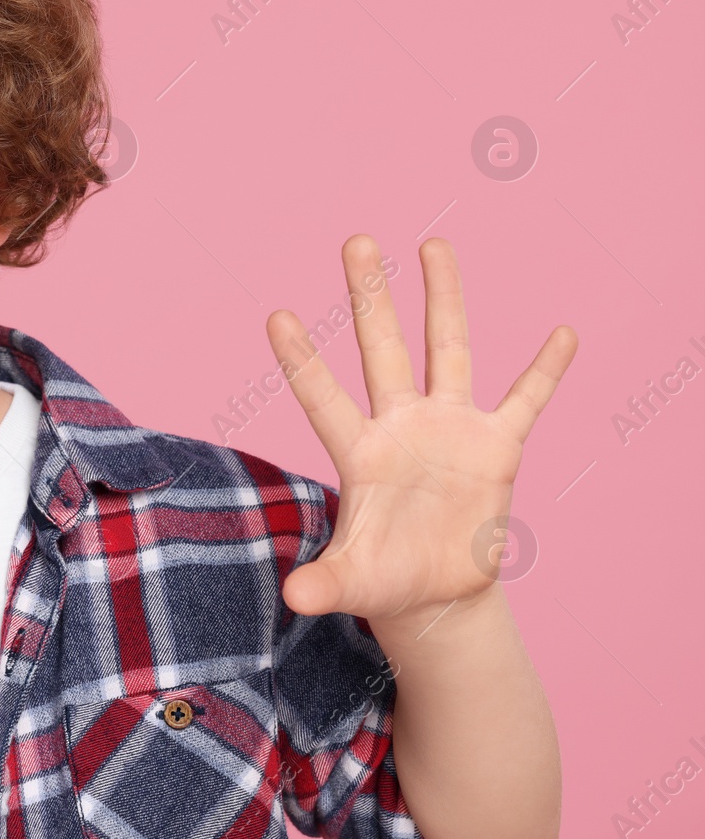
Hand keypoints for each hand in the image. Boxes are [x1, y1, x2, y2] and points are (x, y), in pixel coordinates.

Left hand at [266, 235, 576, 627]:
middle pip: (382, 348)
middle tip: (355, 240)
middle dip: (370, 297)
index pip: (323, 396)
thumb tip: (293, 598)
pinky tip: (563, 333)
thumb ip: (323, 583)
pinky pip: (525, 400)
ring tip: (433, 243)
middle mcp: (401, 425)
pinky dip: (545, 370)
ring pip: (448, 349)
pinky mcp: (497, 447)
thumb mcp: (352, 582)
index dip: (302, 361)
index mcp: (359, 451)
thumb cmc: (382, 578)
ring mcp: (450, 429)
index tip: (276, 314)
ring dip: (444, 299)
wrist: (433, 591)